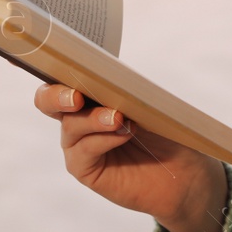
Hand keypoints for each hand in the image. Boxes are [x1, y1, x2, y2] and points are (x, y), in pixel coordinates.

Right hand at [33, 84, 227, 231]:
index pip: (61, 75)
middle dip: (56, 95)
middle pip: (47, 100)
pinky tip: (122, 135)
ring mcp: (79, 144)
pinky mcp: (85, 169)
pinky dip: (102, 140)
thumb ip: (126, 89)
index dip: (56, 65)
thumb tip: (113, 79)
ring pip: (70, 126)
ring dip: (94, 119)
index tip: (68, 60)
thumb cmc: (165, 131)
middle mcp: (78, 117)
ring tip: (118, 118)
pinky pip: (83, 152)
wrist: (184, 171)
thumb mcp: (148, 102)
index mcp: (89, 94)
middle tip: (76, 96)